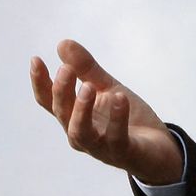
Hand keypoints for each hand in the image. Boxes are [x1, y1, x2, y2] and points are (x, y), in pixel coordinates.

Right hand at [30, 39, 183, 184]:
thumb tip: (62, 43)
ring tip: (87, 87)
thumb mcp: (107, 87)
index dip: (40, 82)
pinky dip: (117, 118)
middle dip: (62, 92)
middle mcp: (82, 133)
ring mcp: (100, 146)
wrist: (159, 147)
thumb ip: (85, 69)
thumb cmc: (127, 118)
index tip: (36, 59)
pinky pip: (116, 137)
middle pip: (63, 114)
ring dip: (81, 109)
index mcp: (75, 116)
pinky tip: (121, 98)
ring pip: (81, 132)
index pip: (50, 101)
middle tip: (66, 69)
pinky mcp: (123, 152)